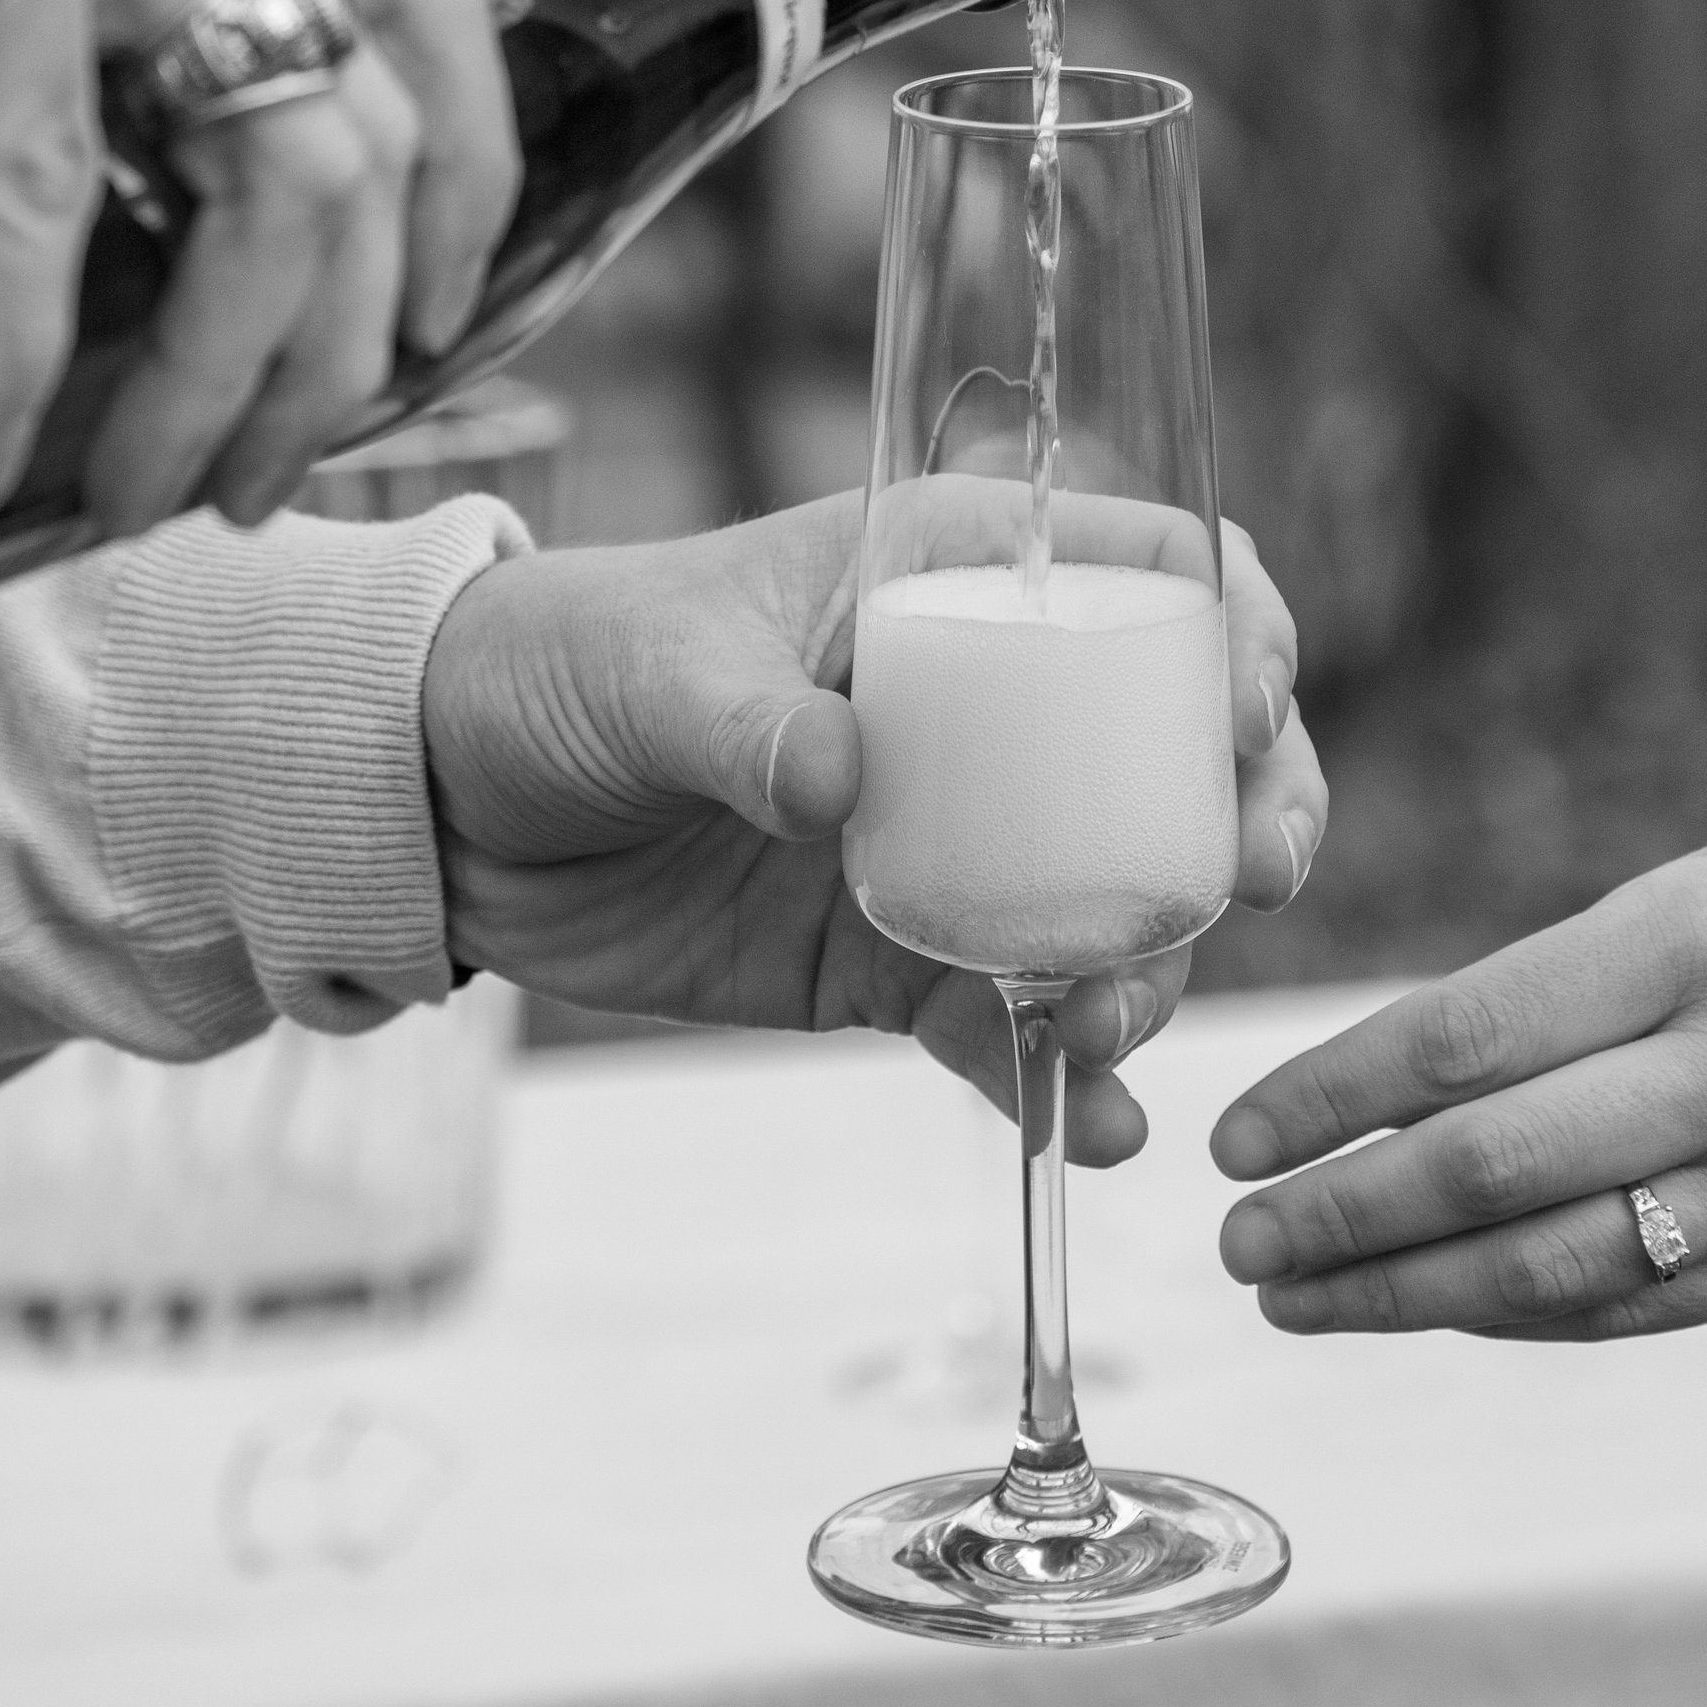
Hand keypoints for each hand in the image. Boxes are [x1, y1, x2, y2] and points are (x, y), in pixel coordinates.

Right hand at [0, 0, 519, 532]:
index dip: (463, 175)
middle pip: (375, 125)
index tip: (428, 331)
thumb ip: (93, 58)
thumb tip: (200, 286)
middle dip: (335, 346)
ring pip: (274, 177)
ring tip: (141, 496)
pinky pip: (49, 187)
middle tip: (251, 482)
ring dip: (213, 376)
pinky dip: (13, 350)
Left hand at [422, 496, 1327, 1159]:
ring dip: (1157, 964)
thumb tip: (841, 784)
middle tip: (1259, 876)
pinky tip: (1097, 1132)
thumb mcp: (652, 669)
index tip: (1247, 707)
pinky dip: (1064, 1084)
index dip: (1234, 626)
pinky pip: (1014, 1026)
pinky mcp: (901, 965)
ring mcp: (961, 846)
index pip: (1151, 574)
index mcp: (953, 582)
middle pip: (1180, 754)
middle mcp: (990, 716)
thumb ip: (749, 723)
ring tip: (1115, 1023)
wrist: (448, 811)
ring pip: (1123, 903)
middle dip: (1252, 813)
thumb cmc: (558, 669)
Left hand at [1210, 801, 1706, 1334]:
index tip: (1237, 1137)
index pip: (1465, 1038)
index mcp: (1689, 943)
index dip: (1331, 1098)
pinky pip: (1645, 1309)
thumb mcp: (1697, 892)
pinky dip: (1526, 1319)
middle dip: (1340, 1217)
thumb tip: (1391, 1091)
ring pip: (1557, 1268)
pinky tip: (1440, 1312)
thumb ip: (1560, 996)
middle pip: (1492, 1170)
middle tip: (1242, 1237)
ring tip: (1301, 1295)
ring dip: (1406, 1295)